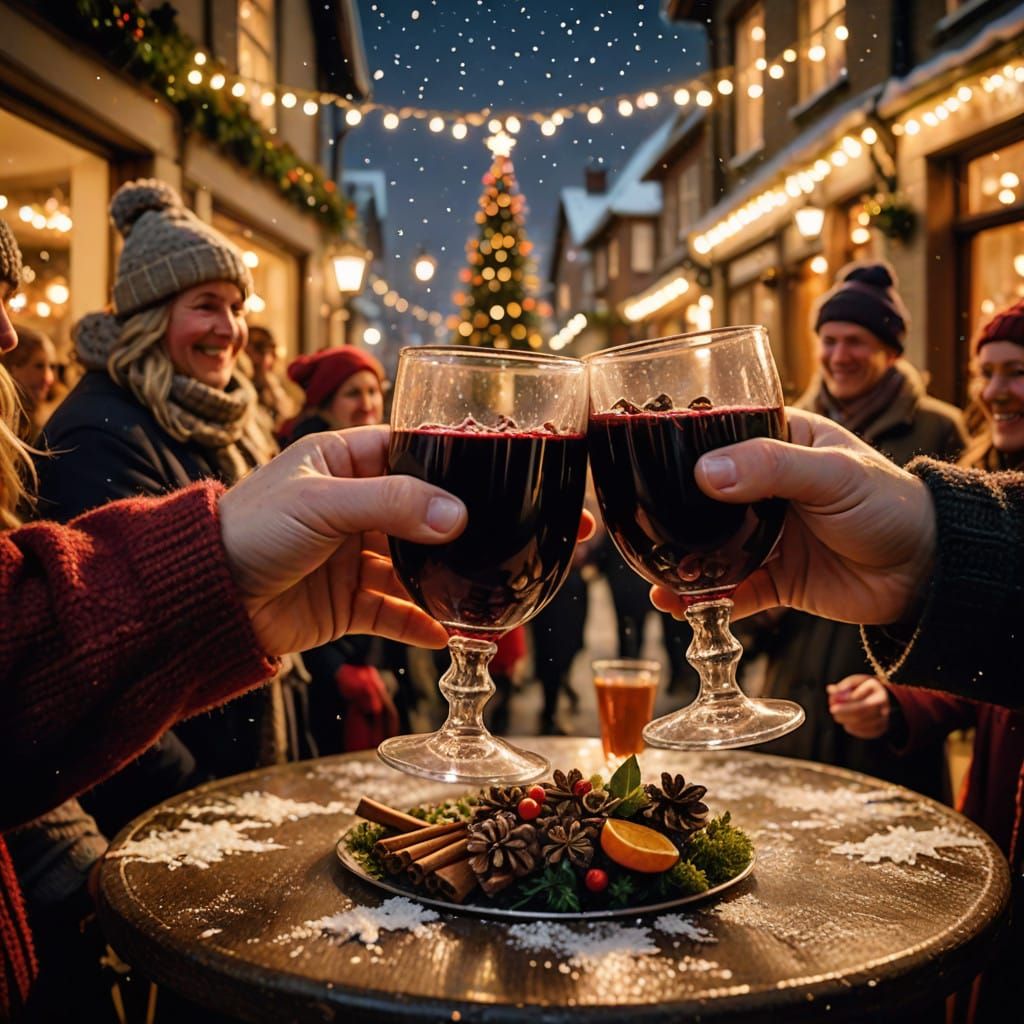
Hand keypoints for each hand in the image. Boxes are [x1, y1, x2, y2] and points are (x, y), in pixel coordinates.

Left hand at [219, 426, 466, 655]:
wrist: (207, 596)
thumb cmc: (250, 528)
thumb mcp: (323, 502)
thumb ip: (392, 503)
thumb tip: (457, 515)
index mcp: (341, 462)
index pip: (404, 453)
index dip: (442, 464)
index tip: (483, 477)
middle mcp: (352, 506)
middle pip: (417, 514)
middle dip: (450, 530)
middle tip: (491, 541)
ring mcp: (351, 556)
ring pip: (411, 567)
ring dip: (440, 582)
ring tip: (476, 594)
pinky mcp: (347, 601)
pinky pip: (393, 611)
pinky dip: (418, 622)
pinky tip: (445, 632)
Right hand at [650, 409, 935, 623]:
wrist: (927, 572)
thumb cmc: (890, 503)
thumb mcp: (832, 473)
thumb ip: (770, 468)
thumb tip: (704, 473)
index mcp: (778, 443)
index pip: (718, 437)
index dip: (680, 448)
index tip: (643, 461)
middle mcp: (765, 488)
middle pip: (704, 498)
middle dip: (670, 513)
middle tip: (636, 523)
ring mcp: (767, 535)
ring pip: (711, 547)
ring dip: (681, 561)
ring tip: (652, 573)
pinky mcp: (774, 578)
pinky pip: (729, 589)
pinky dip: (703, 600)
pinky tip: (677, 605)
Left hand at [827, 674, 890, 738]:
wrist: (880, 696)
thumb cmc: (864, 687)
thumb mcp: (856, 682)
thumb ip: (843, 686)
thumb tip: (830, 690)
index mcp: (880, 695)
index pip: (861, 702)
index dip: (845, 705)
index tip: (832, 702)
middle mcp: (885, 709)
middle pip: (862, 715)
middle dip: (844, 713)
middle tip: (832, 710)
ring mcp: (884, 720)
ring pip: (862, 725)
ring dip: (846, 721)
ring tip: (838, 715)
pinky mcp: (880, 729)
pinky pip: (864, 733)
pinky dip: (852, 728)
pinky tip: (846, 723)